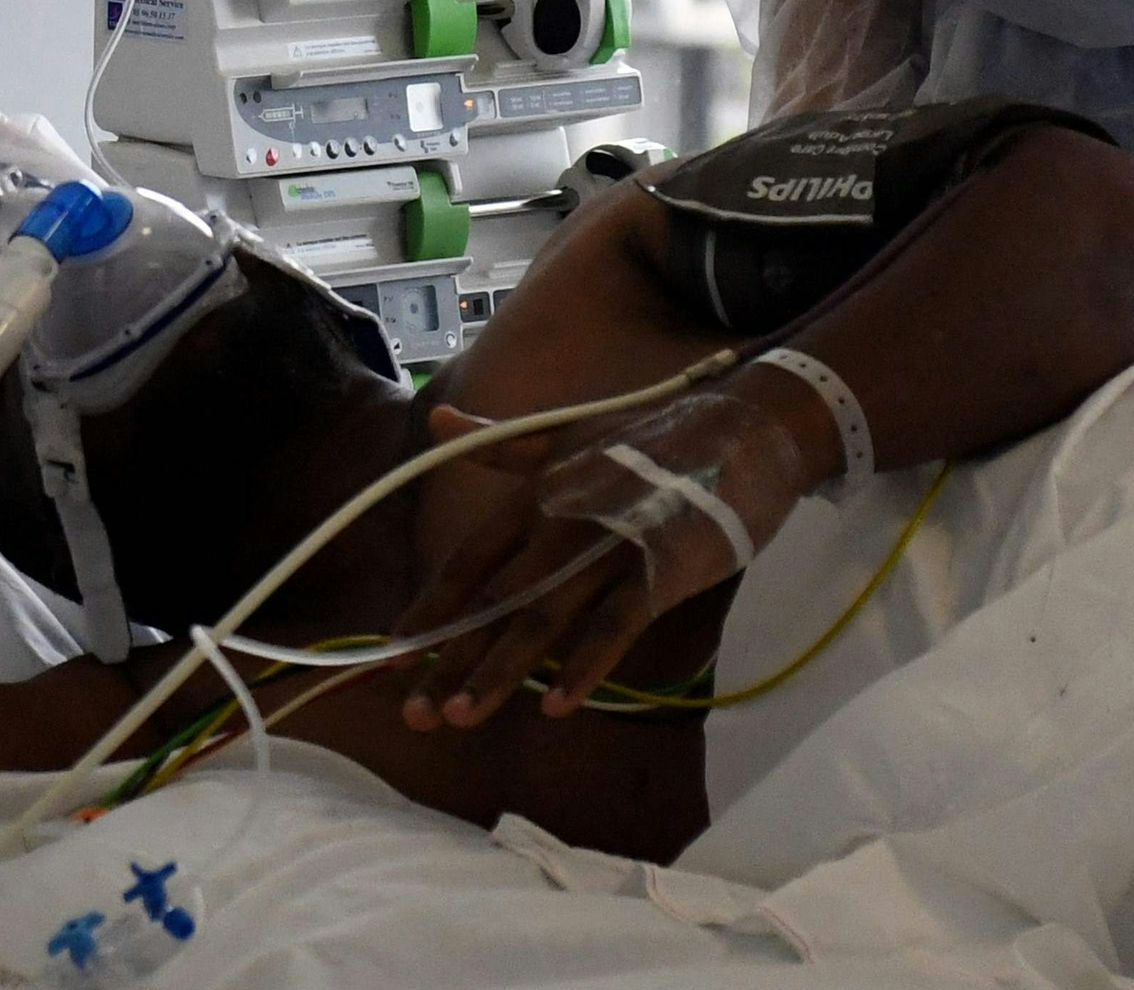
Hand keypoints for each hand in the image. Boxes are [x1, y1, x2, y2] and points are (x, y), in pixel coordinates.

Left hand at [393, 378, 826, 729]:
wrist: (740, 429)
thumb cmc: (651, 439)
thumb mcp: (565, 434)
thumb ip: (499, 443)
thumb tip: (437, 419)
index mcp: (533, 495)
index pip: (468, 562)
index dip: (430, 609)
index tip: (394, 655)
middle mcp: (559, 523)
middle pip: (494, 602)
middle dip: (452, 660)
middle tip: (415, 713)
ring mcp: (609, 547)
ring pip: (543, 619)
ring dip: (502, 671)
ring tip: (462, 715)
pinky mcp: (659, 570)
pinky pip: (614, 625)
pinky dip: (586, 666)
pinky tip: (558, 706)